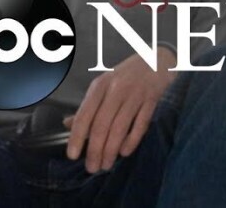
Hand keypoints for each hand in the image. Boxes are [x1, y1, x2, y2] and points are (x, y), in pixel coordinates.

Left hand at [65, 47, 176, 171]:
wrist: (158, 58)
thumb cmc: (127, 74)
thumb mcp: (104, 84)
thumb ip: (89, 105)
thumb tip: (68, 124)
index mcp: (100, 85)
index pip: (84, 115)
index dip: (77, 137)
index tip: (72, 155)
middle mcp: (116, 89)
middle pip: (102, 125)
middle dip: (95, 149)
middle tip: (92, 167)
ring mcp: (135, 94)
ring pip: (120, 127)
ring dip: (111, 150)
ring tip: (106, 165)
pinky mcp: (152, 99)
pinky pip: (141, 124)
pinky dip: (132, 140)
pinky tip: (125, 152)